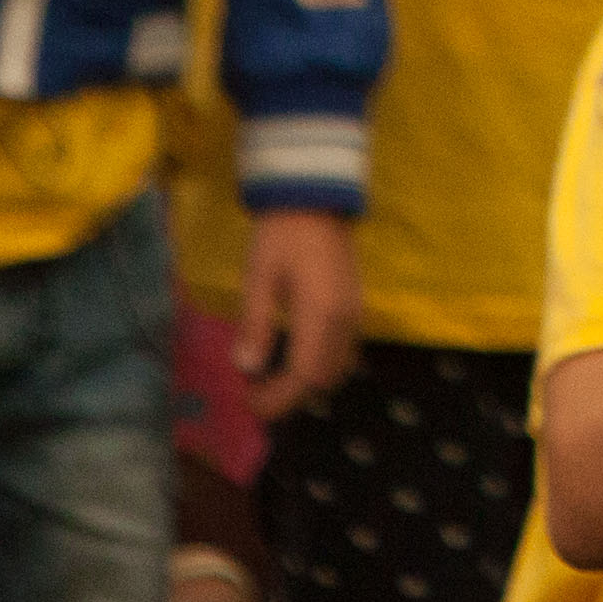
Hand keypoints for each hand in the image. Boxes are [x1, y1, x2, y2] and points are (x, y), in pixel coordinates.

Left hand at [235, 207, 361, 419]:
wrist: (315, 197)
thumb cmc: (281, 235)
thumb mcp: (258, 277)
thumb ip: (255, 325)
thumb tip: (246, 369)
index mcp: (320, 314)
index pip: (304, 376)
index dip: (277, 399)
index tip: (249, 404)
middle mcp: (344, 319)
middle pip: (323, 378)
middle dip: (289, 394)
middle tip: (253, 388)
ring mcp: (355, 312)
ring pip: (336, 367)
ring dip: (305, 380)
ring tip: (269, 373)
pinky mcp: (356, 304)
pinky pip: (342, 350)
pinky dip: (319, 363)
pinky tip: (292, 352)